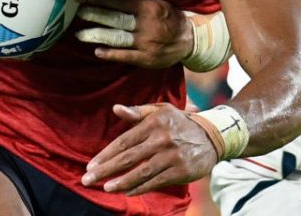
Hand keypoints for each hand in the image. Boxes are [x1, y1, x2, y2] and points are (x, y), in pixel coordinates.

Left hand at [75, 0, 192, 68]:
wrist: (189, 40)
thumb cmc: (169, 17)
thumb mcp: (157, 3)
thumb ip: (137, 1)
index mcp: (148, 8)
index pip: (120, 2)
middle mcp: (146, 25)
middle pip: (116, 19)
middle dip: (95, 15)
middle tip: (78, 12)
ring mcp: (145, 43)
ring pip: (117, 38)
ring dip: (97, 35)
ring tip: (80, 34)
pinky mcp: (146, 58)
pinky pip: (125, 56)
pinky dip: (110, 53)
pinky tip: (97, 51)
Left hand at [81, 104, 217, 194]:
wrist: (212, 136)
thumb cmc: (180, 122)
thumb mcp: (161, 111)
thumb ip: (137, 112)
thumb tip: (115, 109)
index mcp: (154, 122)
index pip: (124, 141)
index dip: (105, 154)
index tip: (90, 165)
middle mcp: (162, 138)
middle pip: (128, 157)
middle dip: (106, 170)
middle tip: (87, 179)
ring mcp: (172, 155)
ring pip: (141, 172)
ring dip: (121, 181)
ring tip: (105, 188)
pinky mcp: (181, 170)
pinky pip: (156, 181)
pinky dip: (140, 188)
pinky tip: (126, 192)